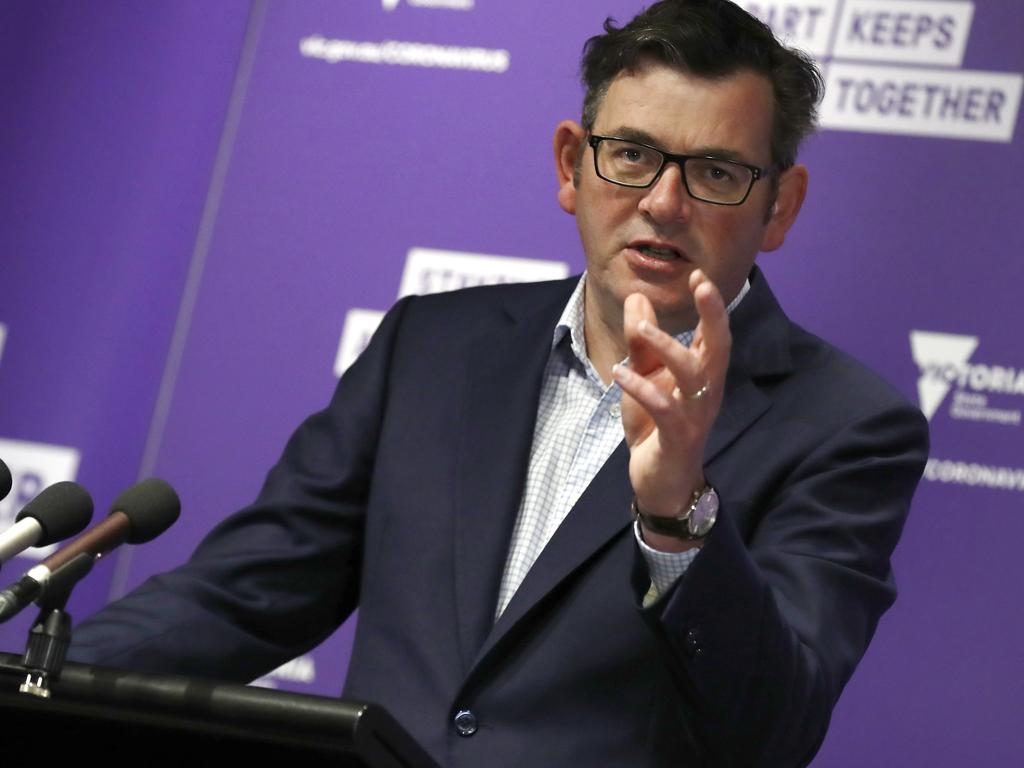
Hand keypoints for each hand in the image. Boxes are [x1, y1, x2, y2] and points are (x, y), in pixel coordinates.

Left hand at [612, 270, 731, 535]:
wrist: (660, 480)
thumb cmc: (655, 425)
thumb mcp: (644, 376)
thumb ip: (641, 342)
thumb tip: (637, 298)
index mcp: (702, 373)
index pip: (714, 333)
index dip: (711, 304)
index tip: (701, 273)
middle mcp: (706, 390)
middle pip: (719, 346)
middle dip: (713, 314)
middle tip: (702, 284)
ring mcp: (695, 413)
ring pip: (694, 374)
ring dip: (668, 347)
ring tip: (641, 330)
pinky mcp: (678, 436)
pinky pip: (665, 408)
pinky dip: (642, 389)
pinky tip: (619, 374)